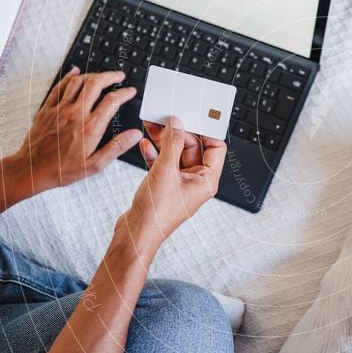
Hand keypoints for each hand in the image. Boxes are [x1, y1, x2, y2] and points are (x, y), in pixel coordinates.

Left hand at [7, 67, 141, 193]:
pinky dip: (70, 76)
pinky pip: (59, 86)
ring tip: (101, 75)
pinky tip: (75, 73)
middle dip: (110, 76)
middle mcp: (75, 114)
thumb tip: (135, 135)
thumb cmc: (62, 169)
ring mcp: (59, 109)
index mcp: (90, 128)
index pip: (112, 101)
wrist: (32, 170)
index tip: (130, 91)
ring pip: (78, 82)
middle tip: (119, 76)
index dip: (124, 93)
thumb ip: (117, 147)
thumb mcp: (95, 165)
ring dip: (92, 74)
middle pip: (95, 84)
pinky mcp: (47, 109)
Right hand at [119, 117, 226, 247]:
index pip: (216, 148)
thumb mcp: (165, 171)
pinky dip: (155, 153)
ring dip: (164, 141)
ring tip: (152, 126)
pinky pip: (163, 164)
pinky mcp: (164, 186)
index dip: (206, 131)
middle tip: (165, 119)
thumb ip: (172, 144)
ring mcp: (179, 184)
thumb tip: (177, 124)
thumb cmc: (155, 214)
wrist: (135, 235)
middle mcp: (195, 182)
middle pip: (193, 148)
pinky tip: (146, 145)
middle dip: (178, 133)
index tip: (193, 117)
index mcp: (207, 181)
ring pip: (175, 154)